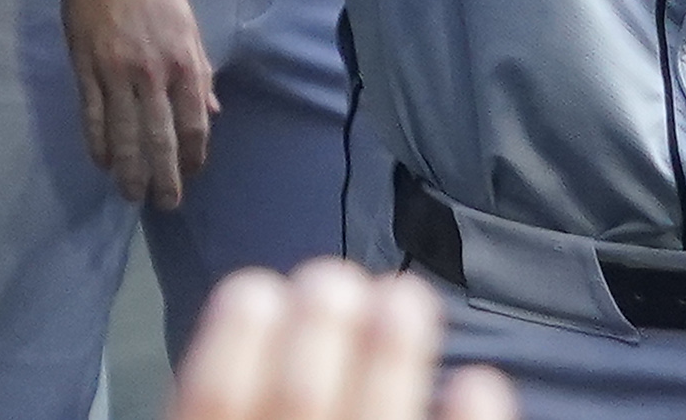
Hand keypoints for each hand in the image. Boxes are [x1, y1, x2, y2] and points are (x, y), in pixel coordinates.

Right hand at [63, 0, 216, 207]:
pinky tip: (102, 164)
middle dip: (164, 176)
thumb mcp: (188, 23)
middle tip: (165, 204)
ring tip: (131, 196)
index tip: (192, 173)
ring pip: (124, 135)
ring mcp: (116, 73)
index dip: (193, 154)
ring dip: (129, 171)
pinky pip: (92, 117)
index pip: (193, 121)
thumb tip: (212, 112)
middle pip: (160, 137)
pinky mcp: (86, 69)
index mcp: (184, 60)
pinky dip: (97, 144)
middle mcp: (153, 73)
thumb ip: (200, 70)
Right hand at [175, 262, 513, 419]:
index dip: (227, 345)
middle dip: (319, 331)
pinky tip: (479, 382)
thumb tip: (248, 315)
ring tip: (405, 297)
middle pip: (296, 406)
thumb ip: (228, 398)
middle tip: (331, 279)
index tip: (253, 289)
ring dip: (392, 360)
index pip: (206, 407)